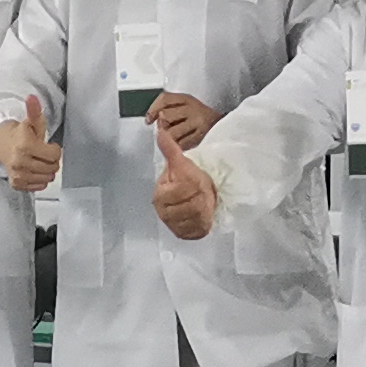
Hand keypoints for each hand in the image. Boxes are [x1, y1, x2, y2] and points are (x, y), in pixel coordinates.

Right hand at [0, 94, 62, 191]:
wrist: (1, 145)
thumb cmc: (21, 134)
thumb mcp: (31, 122)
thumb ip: (34, 110)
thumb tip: (32, 97)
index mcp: (25, 145)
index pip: (55, 155)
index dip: (54, 149)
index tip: (48, 145)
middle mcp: (20, 161)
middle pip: (52, 168)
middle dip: (51, 161)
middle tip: (43, 154)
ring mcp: (17, 174)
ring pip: (47, 178)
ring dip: (46, 171)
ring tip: (38, 161)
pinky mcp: (16, 184)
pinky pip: (39, 186)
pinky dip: (39, 180)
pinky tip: (33, 170)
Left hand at [144, 91, 217, 149]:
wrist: (222, 127)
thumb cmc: (198, 118)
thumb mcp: (185, 107)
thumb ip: (169, 109)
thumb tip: (150, 120)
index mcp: (187, 99)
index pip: (164, 99)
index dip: (153, 109)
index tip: (148, 120)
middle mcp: (192, 108)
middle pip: (166, 116)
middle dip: (162, 125)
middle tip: (166, 130)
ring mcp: (197, 122)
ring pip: (171, 132)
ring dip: (169, 137)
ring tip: (174, 139)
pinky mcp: (201, 136)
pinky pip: (181, 143)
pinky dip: (178, 146)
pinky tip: (181, 144)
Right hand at [151, 123, 216, 240]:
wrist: (194, 196)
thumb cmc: (188, 178)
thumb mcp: (182, 163)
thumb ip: (171, 149)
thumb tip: (160, 131)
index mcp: (160, 194)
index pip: (183, 190)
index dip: (195, 185)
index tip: (198, 181)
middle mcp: (163, 212)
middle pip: (192, 206)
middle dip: (202, 197)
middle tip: (203, 193)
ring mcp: (172, 225)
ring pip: (197, 218)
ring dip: (205, 209)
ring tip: (204, 203)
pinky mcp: (183, 235)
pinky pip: (198, 231)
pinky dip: (204, 223)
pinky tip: (203, 216)